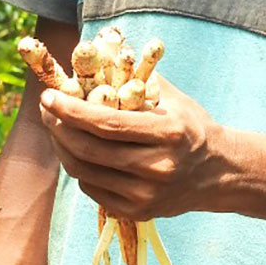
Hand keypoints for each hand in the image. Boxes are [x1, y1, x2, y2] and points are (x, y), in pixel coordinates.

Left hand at [38, 73, 229, 219]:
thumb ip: (137, 79)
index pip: (107, 124)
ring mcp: (147, 195)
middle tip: (47, 109)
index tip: (49, 95)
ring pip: (85, 172)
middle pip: (90, 150)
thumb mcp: (173, 98)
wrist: (218, 173)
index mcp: (168, 134)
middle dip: (59, 127)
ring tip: (56, 127)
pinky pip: (92, 189)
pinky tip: (77, 150)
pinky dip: (79, 168)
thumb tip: (98, 52)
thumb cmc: (191, 126)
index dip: (71, 110)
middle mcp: (158, 168)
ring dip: (62, 147)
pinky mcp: (138, 212)